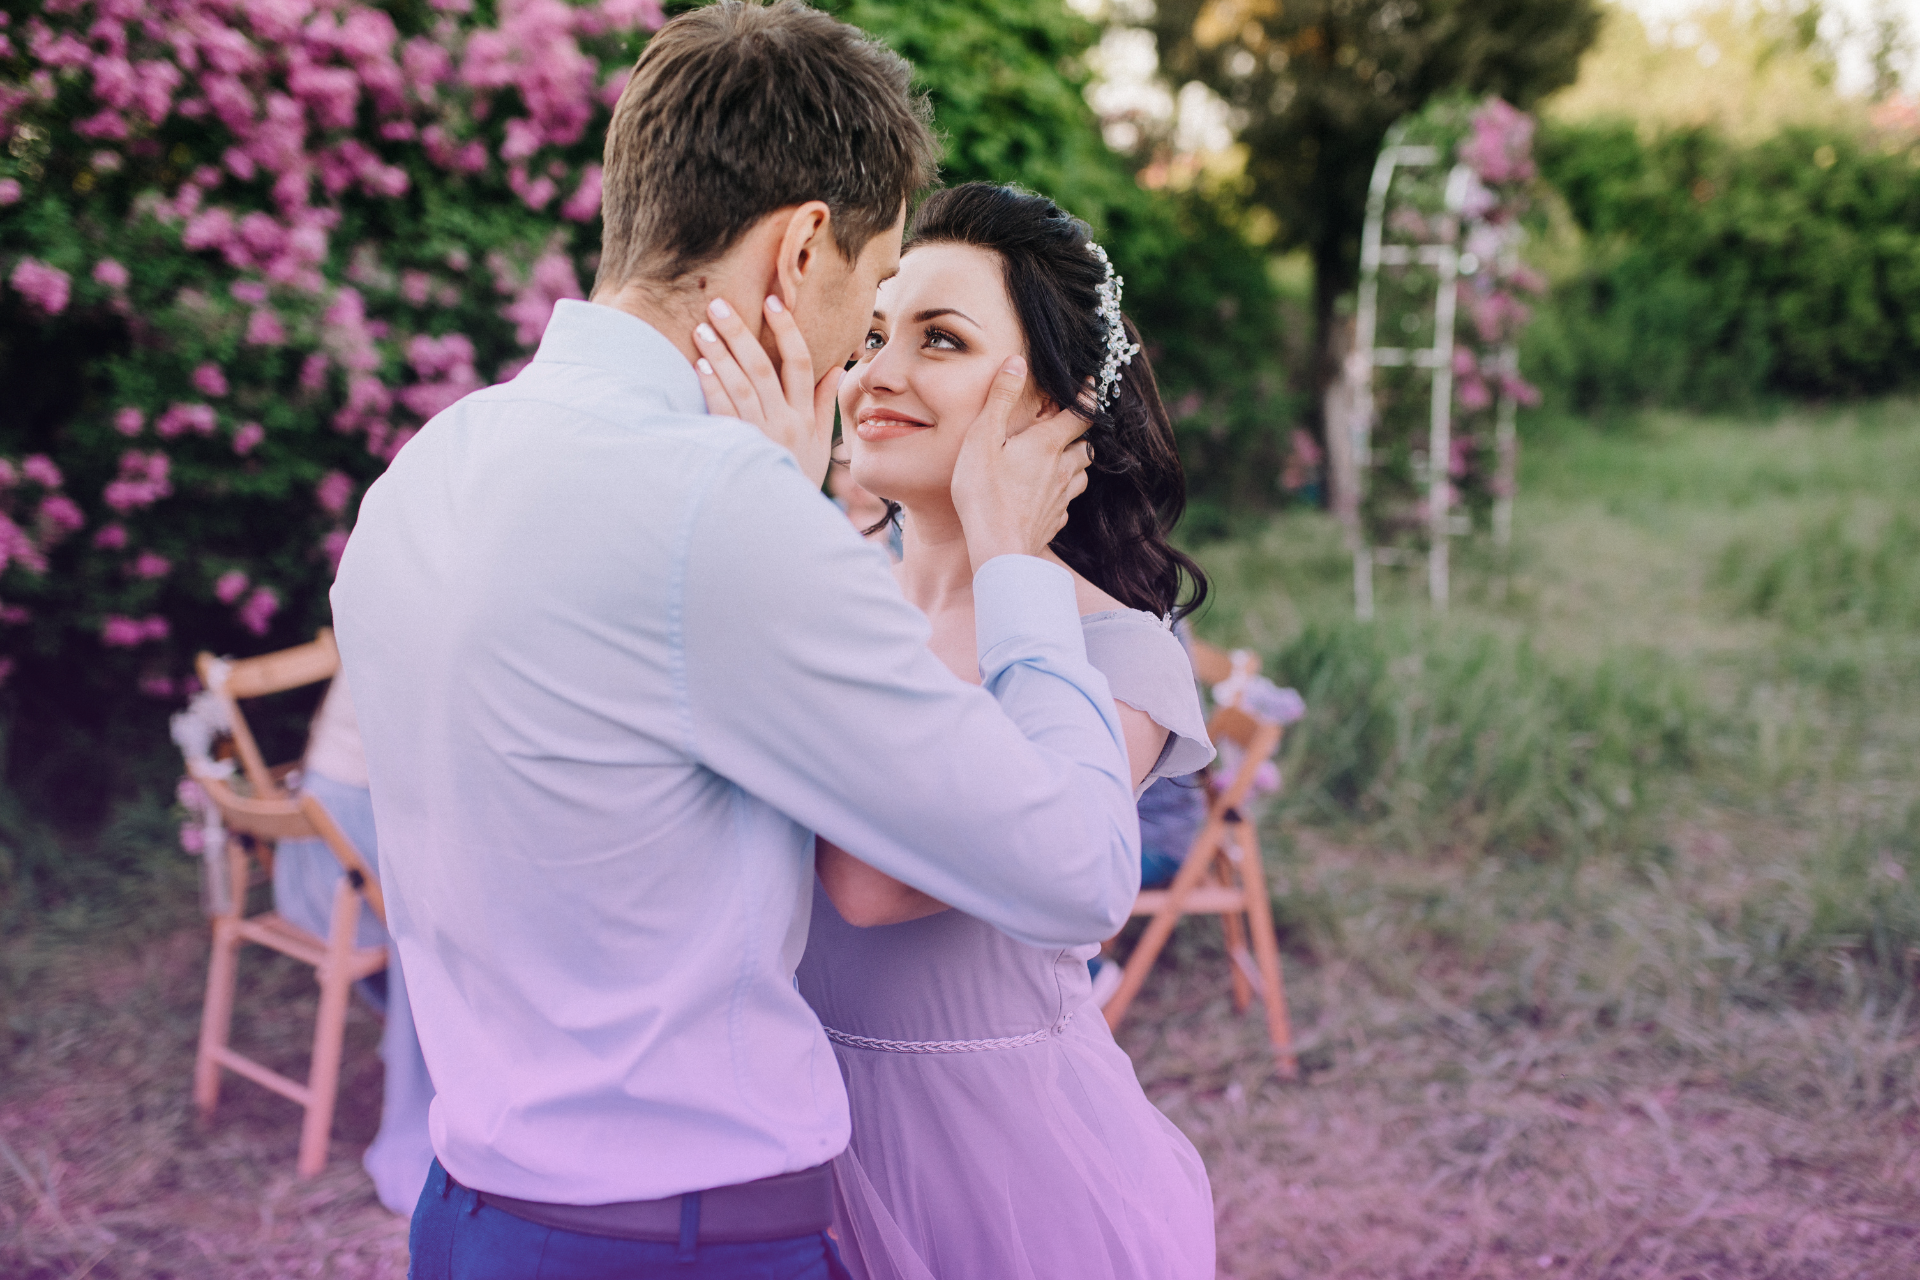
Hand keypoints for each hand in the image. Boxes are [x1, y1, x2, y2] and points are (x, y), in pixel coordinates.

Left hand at [693, 295, 840, 486]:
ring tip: (702, 328)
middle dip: (739, 332)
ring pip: (739, 386)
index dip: (787, 329)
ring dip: (719, 354)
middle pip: (762, 367)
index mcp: (805, 418)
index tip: (772, 301)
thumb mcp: (819, 447)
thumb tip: (835, 368)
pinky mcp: (736, 450)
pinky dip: (711, 388)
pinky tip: (699, 365)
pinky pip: (722, 413)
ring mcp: (759, 437)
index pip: (800, 363)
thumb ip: (824, 406)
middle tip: (718, 303)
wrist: (781, 525)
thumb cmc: (797, 480)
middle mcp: (783, 423)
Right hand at [949, 357, 1093, 572]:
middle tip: (1066, 426)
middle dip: (1079, 434)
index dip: (1087, 396)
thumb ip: (1001, 399)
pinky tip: (1048, 496)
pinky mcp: (1055, 522)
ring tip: (1059, 459)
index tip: (1090, 384)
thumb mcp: (983, 438)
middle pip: (1085, 446)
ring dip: (1075, 463)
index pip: (1080, 413)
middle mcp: (1062, 469)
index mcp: (1048, 444)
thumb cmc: (984, 493)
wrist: (997, 550)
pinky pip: (1067, 503)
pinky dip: (1062, 493)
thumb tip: (1017, 361)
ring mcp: (1061, 498)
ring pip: (1081, 474)